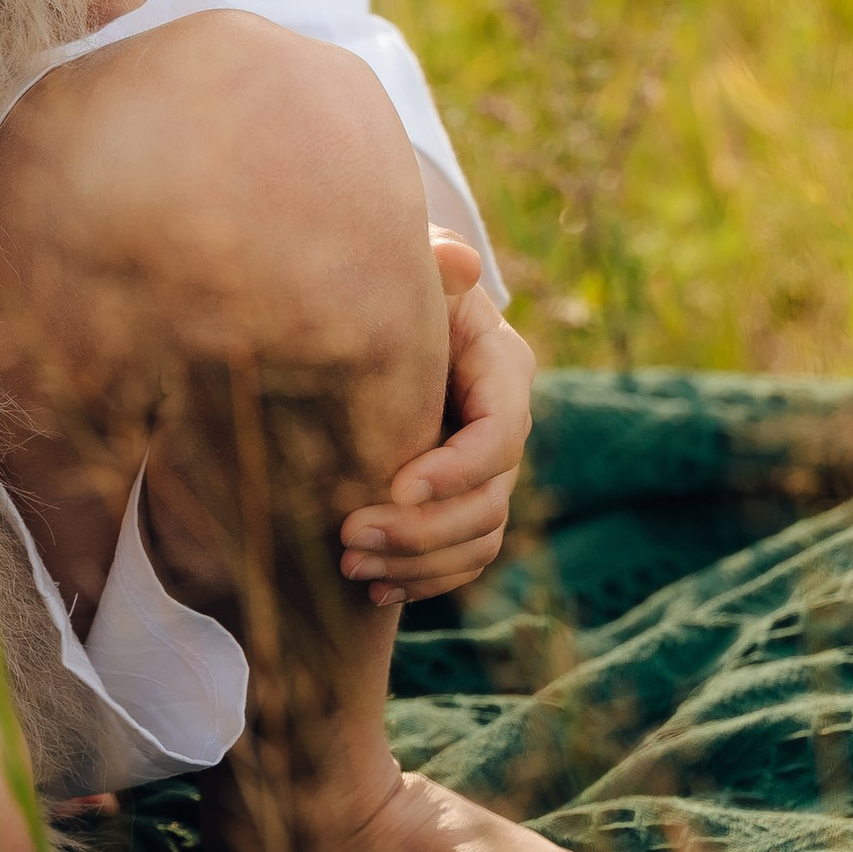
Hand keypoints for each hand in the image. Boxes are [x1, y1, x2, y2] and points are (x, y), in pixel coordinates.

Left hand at [338, 233, 534, 610]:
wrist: (377, 306)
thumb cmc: (394, 278)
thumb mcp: (414, 263)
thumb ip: (435, 265)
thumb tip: (459, 260)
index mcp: (504, 369)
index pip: (501, 433)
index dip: (456, 468)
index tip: (395, 486)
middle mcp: (504, 425)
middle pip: (491, 500)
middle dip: (423, 528)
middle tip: (348, 537)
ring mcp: (487, 470)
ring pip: (478, 539)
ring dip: (418, 564)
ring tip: (350, 566)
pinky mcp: (462, 500)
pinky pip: (463, 558)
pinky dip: (423, 580)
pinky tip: (372, 591)